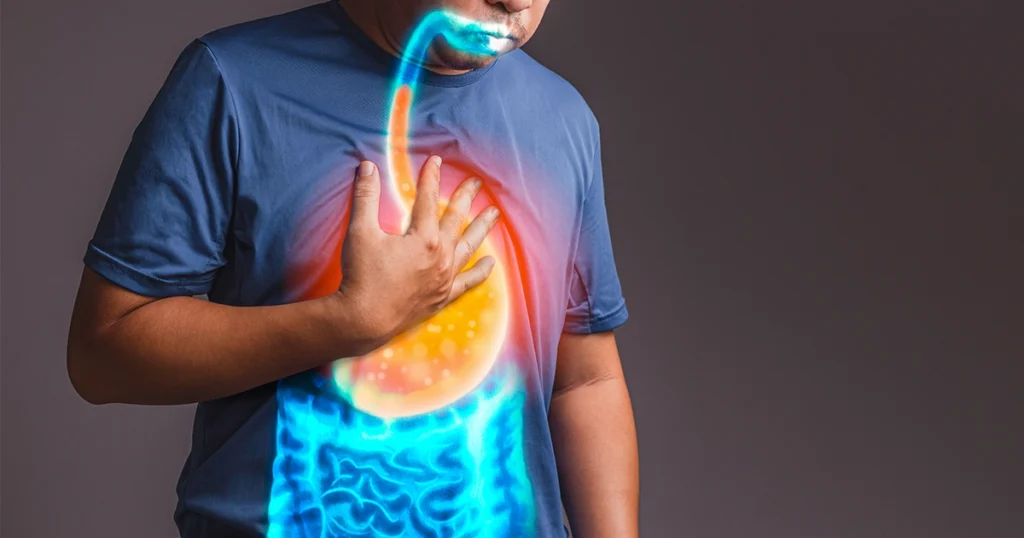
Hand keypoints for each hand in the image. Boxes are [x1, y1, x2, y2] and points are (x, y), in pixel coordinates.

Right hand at [336, 155, 499, 351]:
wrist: (364, 319)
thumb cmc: (361, 276)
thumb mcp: (360, 232)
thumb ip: (365, 197)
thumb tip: (367, 166)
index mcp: (423, 237)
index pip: (428, 199)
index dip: (430, 177)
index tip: (435, 160)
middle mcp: (440, 256)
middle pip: (456, 219)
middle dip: (465, 197)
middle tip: (476, 183)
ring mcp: (444, 278)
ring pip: (469, 247)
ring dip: (481, 228)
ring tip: (494, 214)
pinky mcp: (442, 297)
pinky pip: (468, 282)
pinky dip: (480, 272)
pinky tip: (491, 263)